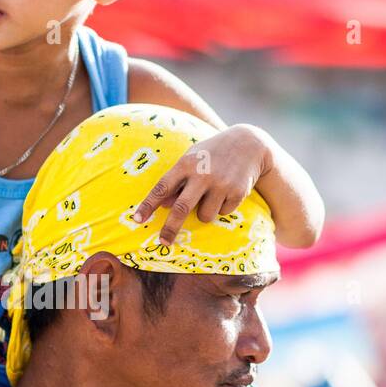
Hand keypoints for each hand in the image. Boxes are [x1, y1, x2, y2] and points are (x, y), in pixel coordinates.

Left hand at [131, 124, 269, 243]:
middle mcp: (202, 174)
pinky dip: (222, 207)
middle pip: (181, 209)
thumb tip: (163, 206)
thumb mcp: (191, 160)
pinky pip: (223, 213)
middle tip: (163, 242)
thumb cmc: (211, 154)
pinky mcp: (238, 192)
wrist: (249, 143)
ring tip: (211, 195)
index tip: (137, 220)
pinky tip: (227, 190)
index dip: (148, 205)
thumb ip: (177, 181)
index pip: (162, 188)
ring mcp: (221, 184)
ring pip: (205, 216)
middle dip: (170, 229)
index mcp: (186, 164)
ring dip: (205, 213)